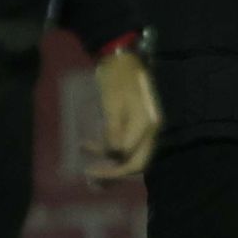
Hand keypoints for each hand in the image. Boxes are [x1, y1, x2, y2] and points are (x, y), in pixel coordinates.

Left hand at [84, 50, 159, 184]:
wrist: (122, 57)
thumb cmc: (116, 77)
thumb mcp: (112, 102)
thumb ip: (115, 129)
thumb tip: (115, 154)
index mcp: (146, 124)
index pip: (132, 158)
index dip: (111, 170)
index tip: (88, 171)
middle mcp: (151, 129)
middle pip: (137, 162)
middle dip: (115, 174)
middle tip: (92, 180)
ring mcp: (145, 126)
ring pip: (130, 154)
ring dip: (109, 161)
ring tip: (87, 168)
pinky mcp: (136, 122)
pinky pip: (125, 141)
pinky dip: (108, 145)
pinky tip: (87, 144)